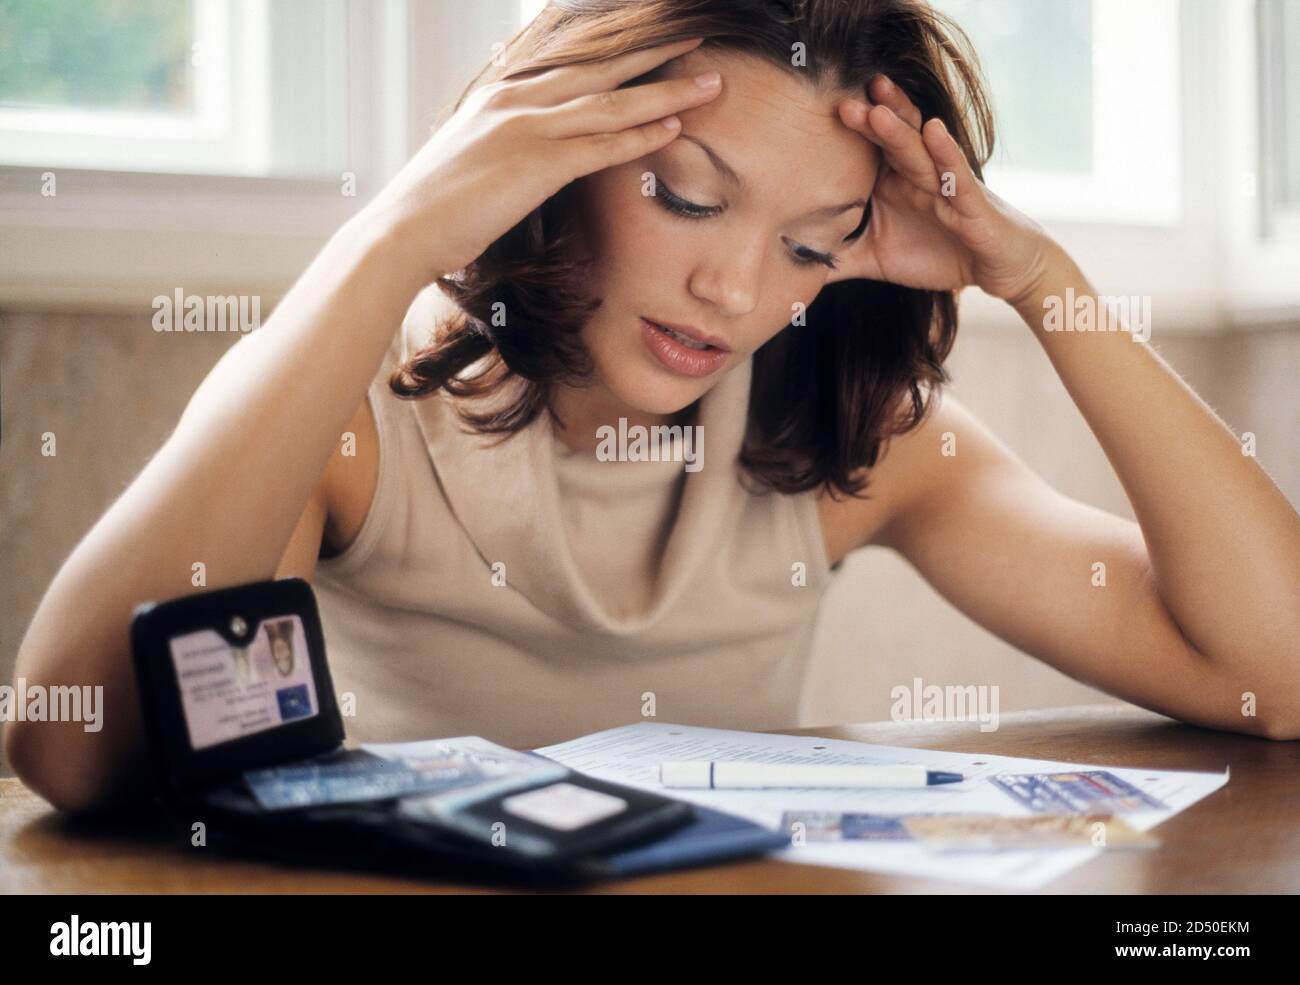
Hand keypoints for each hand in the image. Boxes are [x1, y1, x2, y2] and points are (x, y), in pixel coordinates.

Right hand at [364, 37, 722, 279]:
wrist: (402, 231)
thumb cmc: (434, 207)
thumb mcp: (470, 159)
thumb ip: (502, 145)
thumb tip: (520, 154)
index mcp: (502, 94)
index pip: (573, 62)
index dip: (619, 50)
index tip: (655, 37)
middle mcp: (518, 100)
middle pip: (602, 68)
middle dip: (655, 53)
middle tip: (699, 38)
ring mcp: (527, 129)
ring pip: (613, 103)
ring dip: (667, 90)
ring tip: (711, 81)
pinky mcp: (536, 165)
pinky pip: (601, 146)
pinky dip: (641, 135)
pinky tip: (676, 127)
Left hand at [826, 74, 1055, 305]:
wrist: (996, 267)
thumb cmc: (938, 255)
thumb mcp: (877, 261)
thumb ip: (839, 259)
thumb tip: (794, 268)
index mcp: (894, 183)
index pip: (868, 151)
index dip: (847, 135)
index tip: (813, 120)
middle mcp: (918, 176)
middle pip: (891, 141)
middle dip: (868, 120)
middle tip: (841, 102)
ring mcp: (945, 185)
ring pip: (920, 151)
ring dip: (899, 129)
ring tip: (878, 106)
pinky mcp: (971, 203)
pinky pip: (957, 176)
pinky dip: (946, 153)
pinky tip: (934, 131)